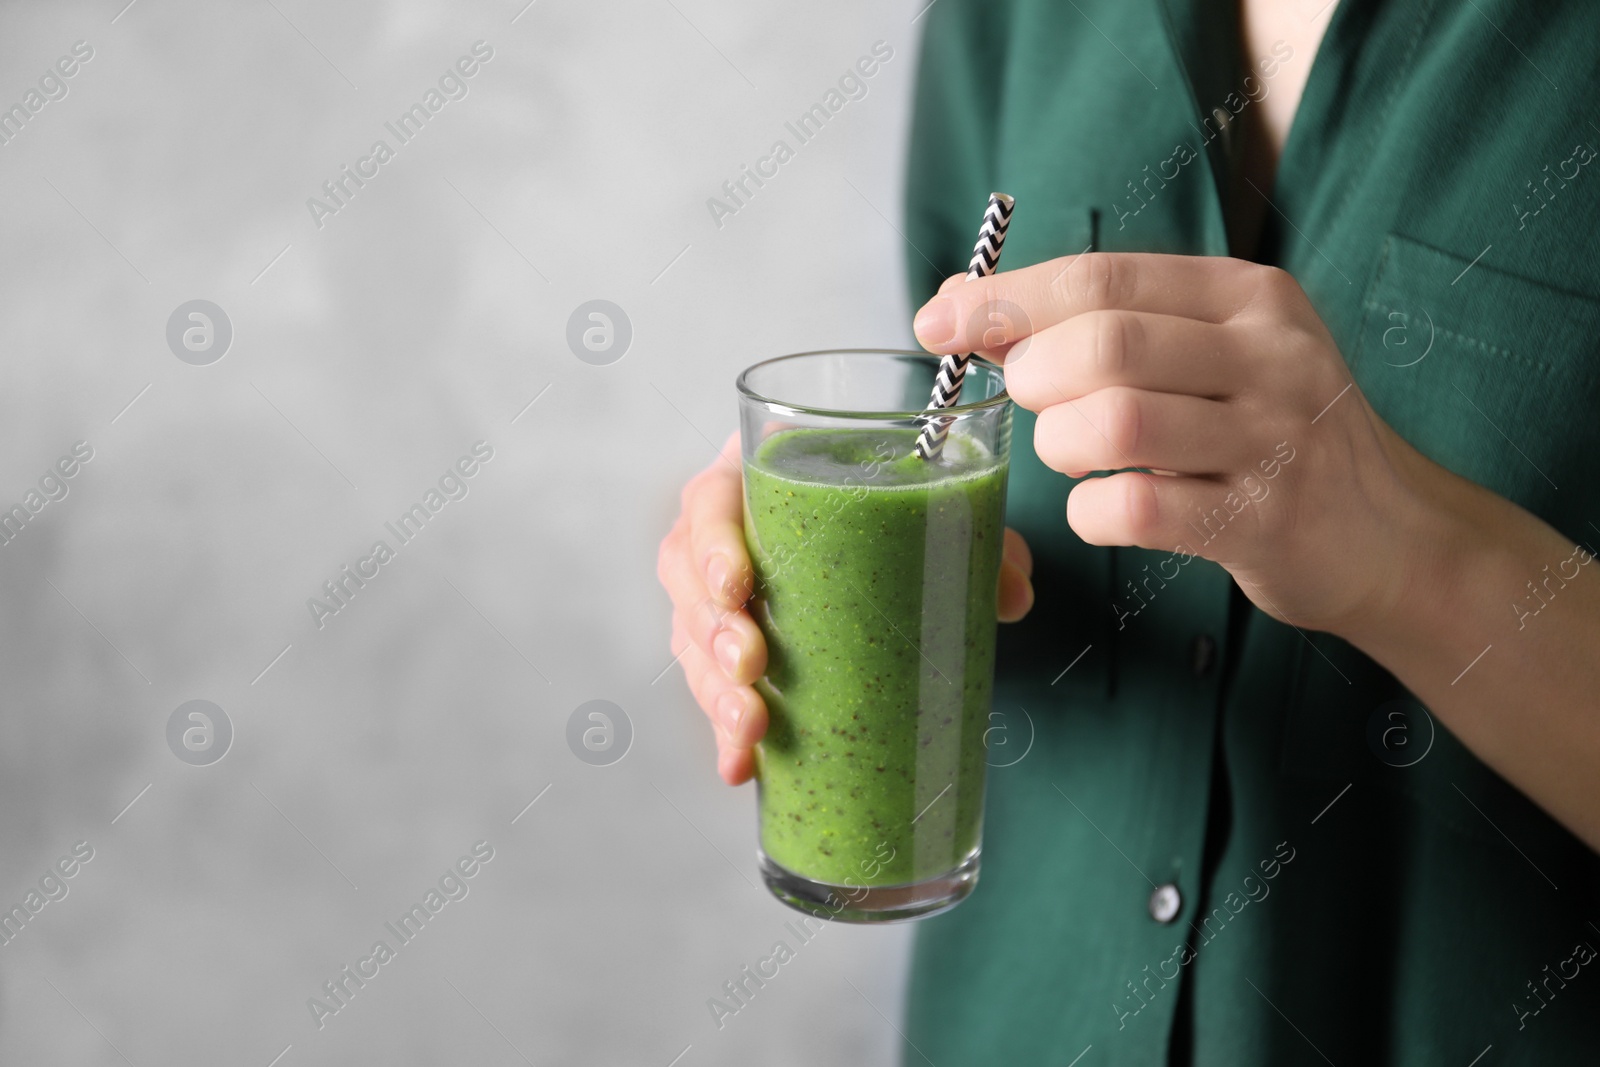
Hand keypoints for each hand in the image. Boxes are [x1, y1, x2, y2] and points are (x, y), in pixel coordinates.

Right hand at [658, 433, 1035, 784]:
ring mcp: (720, 596)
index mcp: (761, 482)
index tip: (738, 586)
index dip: (711, 544)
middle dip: (712, 631)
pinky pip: (711, 688)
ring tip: (751, 729)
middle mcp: (728, 535)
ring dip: (713, 690)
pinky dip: (723, 730)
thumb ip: (982, 542)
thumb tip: (1014, 594)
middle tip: (750, 668)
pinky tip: (739, 766)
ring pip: (691, 639)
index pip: (710, 501)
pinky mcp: (729, 651)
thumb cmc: (896, 511)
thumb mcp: (941, 515)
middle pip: (686, 578)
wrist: (889, 535)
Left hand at [913, 252, 1427, 636]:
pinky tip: (1104, 509)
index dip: (1005, 299)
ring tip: (1072, 456)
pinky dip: (1091, 513)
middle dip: (1033, 375)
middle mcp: (1270, 356)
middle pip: (1104, 343)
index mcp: (1249, 297)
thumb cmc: (1271, 435)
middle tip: (1032, 403)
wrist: (1391, 533)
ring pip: (1114, 422)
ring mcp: (1273, 439)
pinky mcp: (1263, 521)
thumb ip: (1111, 323)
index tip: (939, 320)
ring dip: (1059, 445)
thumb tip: (967, 304)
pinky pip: (1136, 508)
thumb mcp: (1217, 353)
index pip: (1104, 275)